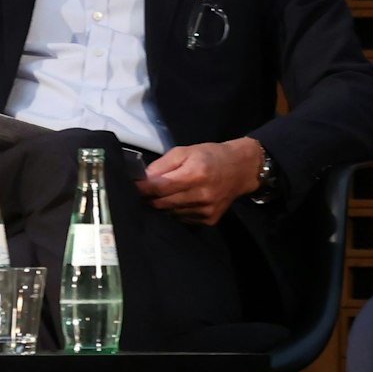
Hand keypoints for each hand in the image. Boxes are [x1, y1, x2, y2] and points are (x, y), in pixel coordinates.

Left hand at [135, 137, 260, 225]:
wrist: (241, 169)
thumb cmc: (210, 156)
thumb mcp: (185, 151)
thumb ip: (162, 165)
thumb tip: (142, 179)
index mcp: (194, 174)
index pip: (159, 188)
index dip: (142, 189)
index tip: (132, 187)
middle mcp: (201, 196)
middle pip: (161, 204)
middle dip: (150, 198)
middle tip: (145, 192)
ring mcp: (205, 211)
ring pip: (170, 214)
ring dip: (162, 206)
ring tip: (165, 194)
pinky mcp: (209, 221)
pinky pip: (182, 219)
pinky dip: (176, 211)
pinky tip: (180, 201)